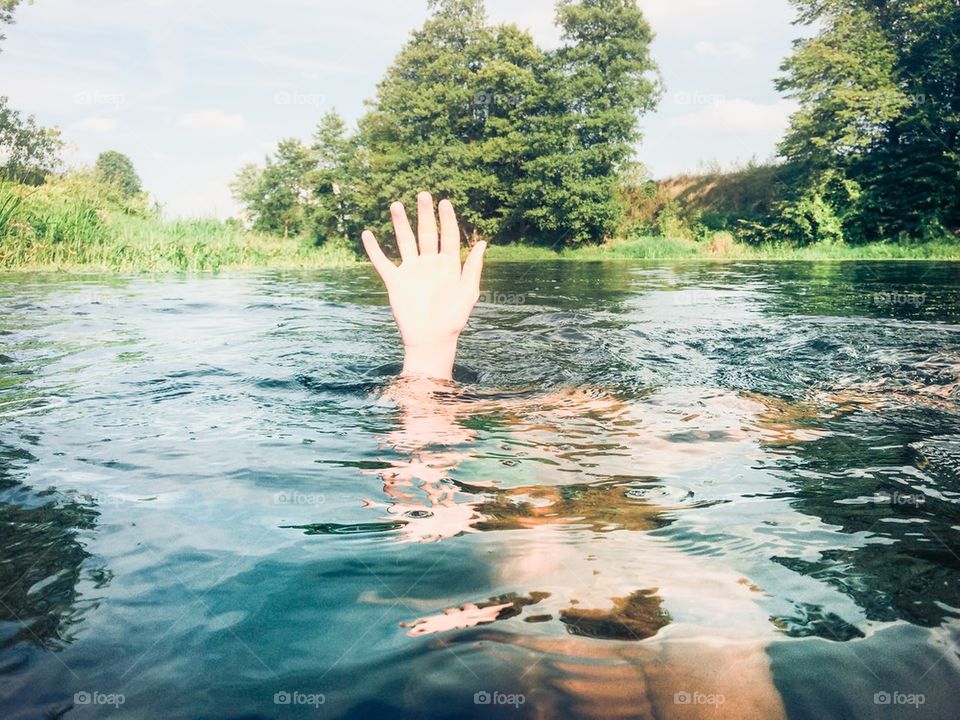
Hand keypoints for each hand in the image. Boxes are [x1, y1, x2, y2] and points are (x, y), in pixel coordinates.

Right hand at [362, 191, 486, 379]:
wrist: (431, 340)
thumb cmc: (453, 318)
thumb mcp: (467, 291)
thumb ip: (473, 267)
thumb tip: (483, 242)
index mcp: (448, 265)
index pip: (447, 235)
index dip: (446, 219)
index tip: (444, 202)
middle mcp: (429, 264)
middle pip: (426, 233)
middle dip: (424, 214)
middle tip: (423, 194)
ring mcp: (411, 271)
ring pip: (404, 242)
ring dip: (400, 224)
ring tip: (396, 205)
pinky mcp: (395, 282)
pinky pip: (382, 262)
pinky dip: (373, 249)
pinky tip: (367, 234)